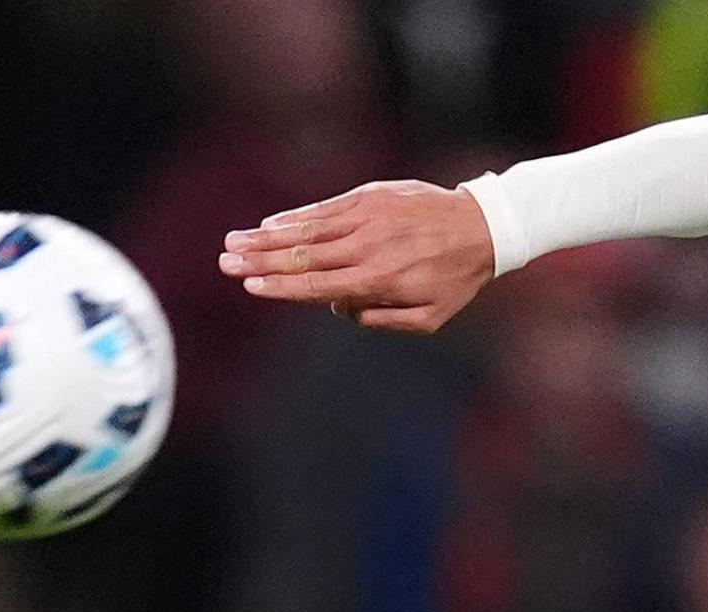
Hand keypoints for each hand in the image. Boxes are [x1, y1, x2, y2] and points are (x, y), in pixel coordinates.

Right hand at [221, 181, 496, 333]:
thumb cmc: (453, 279)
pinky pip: (326, 208)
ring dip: (266, 236)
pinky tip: (270, 223)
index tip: (250, 287)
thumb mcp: (429, 318)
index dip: (282, 287)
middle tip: (224, 263)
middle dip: (260, 261)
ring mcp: (367, 217)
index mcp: (379, 280)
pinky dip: (296, 216)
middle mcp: (368, 246)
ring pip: (308, 228)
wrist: (482, 226)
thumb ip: (383, 320)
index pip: (319, 286)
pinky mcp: (370, 196)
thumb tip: (341, 310)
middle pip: (303, 255)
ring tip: (233, 241)